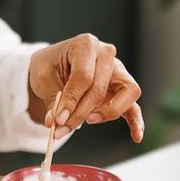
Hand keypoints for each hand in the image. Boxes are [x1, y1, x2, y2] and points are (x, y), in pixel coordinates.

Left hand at [29, 33, 144, 142]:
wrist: (55, 65)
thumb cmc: (50, 66)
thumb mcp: (43, 77)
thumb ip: (52, 99)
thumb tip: (55, 121)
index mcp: (86, 45)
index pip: (84, 76)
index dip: (71, 100)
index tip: (58, 119)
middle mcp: (106, 55)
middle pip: (100, 88)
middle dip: (81, 112)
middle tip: (64, 127)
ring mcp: (118, 72)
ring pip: (127, 93)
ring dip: (108, 112)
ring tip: (90, 120)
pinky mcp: (122, 90)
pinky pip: (134, 106)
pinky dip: (136, 121)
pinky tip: (136, 136)